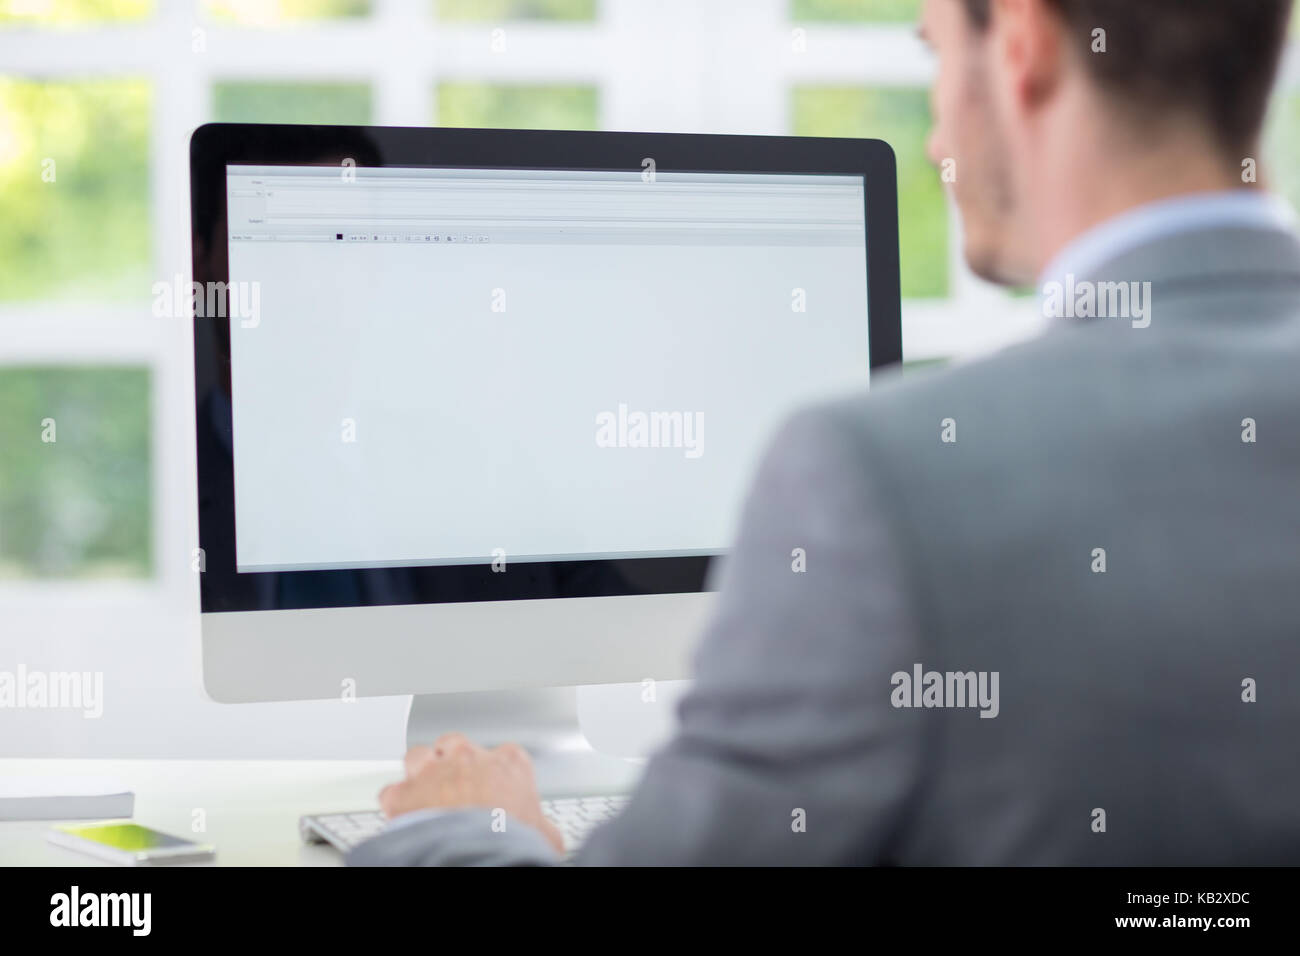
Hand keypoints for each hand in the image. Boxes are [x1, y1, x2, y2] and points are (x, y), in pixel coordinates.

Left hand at [379, 732, 563, 854]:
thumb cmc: (513, 838)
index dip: (496, 772)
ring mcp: (433, 772)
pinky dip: (397, 802)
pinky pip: (393, 791)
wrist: (477, 851)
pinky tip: (402, 814)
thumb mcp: (542, 833)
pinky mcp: (405, 793)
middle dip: (453, 761)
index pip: (504, 754)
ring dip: (420, 772)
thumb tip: (549, 838)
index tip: (496, 788)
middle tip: (457, 785)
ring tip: (425, 792)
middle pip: (456, 744)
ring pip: (419, 757)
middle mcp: (469, 757)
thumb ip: (542, 826)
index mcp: (508, 762)